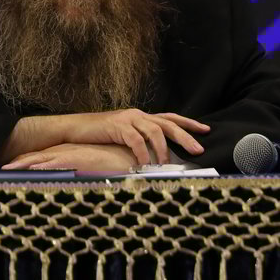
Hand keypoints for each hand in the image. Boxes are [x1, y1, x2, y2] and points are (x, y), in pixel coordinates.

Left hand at [4, 142, 137, 172]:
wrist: (123, 157)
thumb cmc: (105, 165)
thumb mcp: (84, 170)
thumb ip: (72, 174)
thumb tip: (61, 187)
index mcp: (61, 155)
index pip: (35, 159)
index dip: (19, 164)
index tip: (4, 171)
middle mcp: (59, 153)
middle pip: (31, 159)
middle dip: (14, 165)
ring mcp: (65, 155)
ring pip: (37, 161)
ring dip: (20, 166)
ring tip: (4, 172)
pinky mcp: (72, 159)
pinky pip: (52, 164)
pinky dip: (39, 169)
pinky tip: (28, 172)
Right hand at [62, 109, 207, 165]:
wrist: (74, 129)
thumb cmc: (98, 136)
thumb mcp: (123, 137)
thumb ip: (140, 141)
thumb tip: (157, 157)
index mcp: (141, 116)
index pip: (170, 117)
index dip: (188, 123)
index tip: (206, 130)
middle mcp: (137, 114)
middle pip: (168, 123)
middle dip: (186, 137)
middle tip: (199, 150)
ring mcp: (128, 119)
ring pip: (155, 131)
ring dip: (164, 150)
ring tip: (166, 165)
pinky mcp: (117, 126)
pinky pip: (136, 140)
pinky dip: (143, 153)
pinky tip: (144, 164)